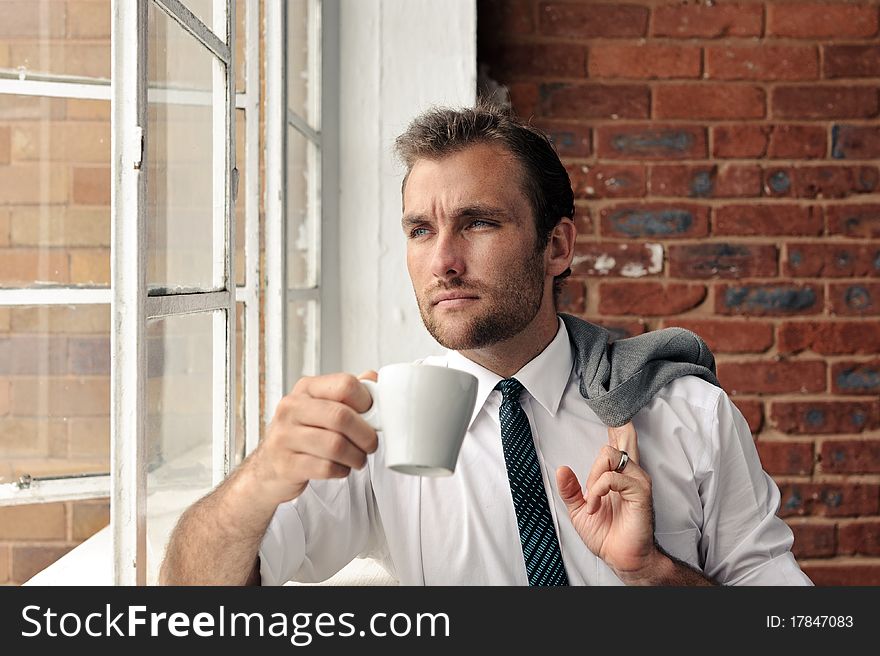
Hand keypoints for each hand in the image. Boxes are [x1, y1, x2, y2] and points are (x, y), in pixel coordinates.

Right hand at [246, 370, 379, 508]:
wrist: (268, 467)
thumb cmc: (301, 434)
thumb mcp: (321, 406)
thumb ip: (348, 393)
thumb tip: (374, 378)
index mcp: (306, 389)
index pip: (345, 384)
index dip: (367, 402)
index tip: (373, 415)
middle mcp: (292, 408)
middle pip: (341, 416)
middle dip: (365, 435)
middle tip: (371, 444)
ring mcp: (285, 436)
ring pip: (335, 445)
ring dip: (356, 456)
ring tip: (357, 458)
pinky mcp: (286, 465)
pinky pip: (326, 467)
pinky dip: (341, 470)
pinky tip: (340, 468)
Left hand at [555, 422, 662, 582]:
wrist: (620, 557)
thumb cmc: (606, 534)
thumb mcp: (579, 510)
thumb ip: (570, 490)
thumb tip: (561, 469)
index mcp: (616, 476)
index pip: (617, 444)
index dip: (616, 427)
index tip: (614, 413)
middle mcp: (629, 474)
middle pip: (620, 440)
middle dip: (614, 431)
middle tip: (606, 440)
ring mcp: (636, 481)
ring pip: (610, 456)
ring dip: (594, 478)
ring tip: (593, 500)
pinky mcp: (640, 492)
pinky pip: (613, 477)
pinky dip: (598, 490)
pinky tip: (596, 504)